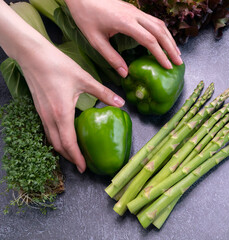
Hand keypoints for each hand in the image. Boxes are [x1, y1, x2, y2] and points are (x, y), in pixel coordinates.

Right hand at [17, 40, 123, 172]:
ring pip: (51, 139)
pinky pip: (48, 131)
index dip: (77, 158)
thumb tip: (121, 103)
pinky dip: (57, 139)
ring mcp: (42, 114)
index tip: (84, 168)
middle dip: (70, 158)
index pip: (68, 143)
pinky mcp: (39, 109)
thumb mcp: (84, 79)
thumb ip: (103, 93)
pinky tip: (66, 136)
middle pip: (58, 146)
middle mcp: (49, 117)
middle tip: (82, 165)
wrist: (32, 55)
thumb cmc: (58, 66)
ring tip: (75, 155)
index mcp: (61, 113)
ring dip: (63, 150)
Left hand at [65, 0, 182, 77]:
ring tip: (176, 53)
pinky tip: (166, 40)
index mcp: (125, 23)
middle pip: (160, 32)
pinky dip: (163, 32)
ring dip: (170, 39)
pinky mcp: (135, 10)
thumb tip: (125, 74)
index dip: (160, 55)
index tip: (168, 67)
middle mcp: (135, 15)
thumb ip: (111, 57)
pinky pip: (154, 21)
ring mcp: (136, 11)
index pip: (149, 40)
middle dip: (171, 48)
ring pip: (160, 25)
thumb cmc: (86, 17)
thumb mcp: (95, 40)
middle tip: (179, 62)